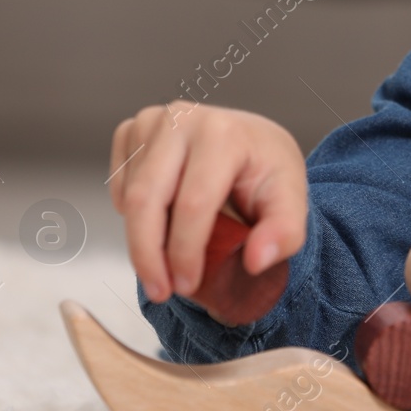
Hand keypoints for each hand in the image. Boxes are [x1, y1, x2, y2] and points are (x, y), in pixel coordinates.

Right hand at [108, 102, 307, 308]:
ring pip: (128, 196)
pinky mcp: (132, 129)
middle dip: (148, 254)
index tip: (187, 285)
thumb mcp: (292, 202)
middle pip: (147, 199)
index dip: (184, 252)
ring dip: (141, 240)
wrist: (253, 142)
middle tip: (159, 290)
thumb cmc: (267, 171)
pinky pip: (119, 185)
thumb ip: (284, 234)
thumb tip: (256, 261)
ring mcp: (153, 121)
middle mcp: (182, 119)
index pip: (192, 203)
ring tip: (164, 265)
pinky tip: (159, 225)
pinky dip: (132, 215)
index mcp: (224, 134)